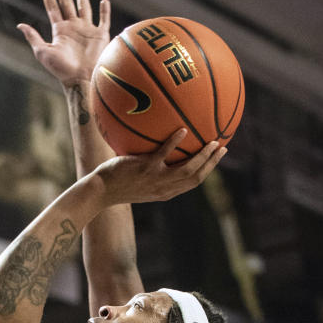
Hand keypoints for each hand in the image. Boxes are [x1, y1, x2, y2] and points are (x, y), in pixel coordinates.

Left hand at [17, 0, 110, 85]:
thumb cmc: (61, 69)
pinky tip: (104, 1)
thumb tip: (20, 25)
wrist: (81, 79)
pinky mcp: (100, 35)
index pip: (52, 8)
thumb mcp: (43, 52)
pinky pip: (103, 20)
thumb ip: (33, 37)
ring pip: (83, 8)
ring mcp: (87, 30)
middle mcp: (73, 27)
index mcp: (60, 30)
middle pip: (66, 3)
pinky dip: (105, 11)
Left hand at [93, 132, 225, 203]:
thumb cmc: (117, 184)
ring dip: (202, 155)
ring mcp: (155, 179)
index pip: (193, 182)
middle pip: (196, 177)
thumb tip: (160, 150)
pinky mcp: (145, 168)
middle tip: (222, 147)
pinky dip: (175, 143)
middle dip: (212, 163)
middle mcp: (164, 188)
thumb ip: (153, 170)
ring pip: (186, 169)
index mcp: (165, 192)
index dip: (208, 170)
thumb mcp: (140, 181)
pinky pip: (164, 154)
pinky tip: (183, 130)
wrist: (100, 192)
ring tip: (211, 141)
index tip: (218, 156)